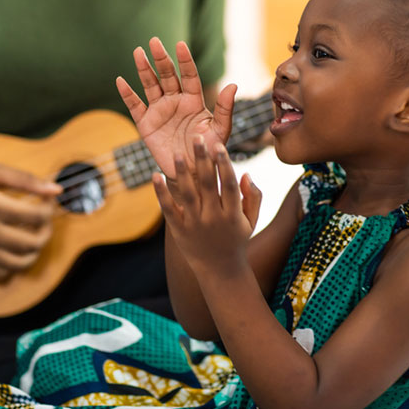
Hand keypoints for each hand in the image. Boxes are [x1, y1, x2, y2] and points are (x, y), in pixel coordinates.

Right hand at [0, 154, 61, 281]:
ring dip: (33, 252)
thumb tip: (56, 190)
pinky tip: (12, 251)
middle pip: (31, 243)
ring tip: (33, 236)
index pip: (35, 216)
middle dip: (46, 231)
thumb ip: (26, 180)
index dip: (49, 208)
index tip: (48, 200)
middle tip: (45, 219)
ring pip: (17, 264)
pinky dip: (9, 267)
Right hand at [116, 38, 237, 177]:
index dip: (185, 61)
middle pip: (167, 76)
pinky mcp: (146, 124)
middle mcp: (176, 102)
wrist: (191, 173)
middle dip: (161, 59)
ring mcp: (160, 111)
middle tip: (154, 41)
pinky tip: (120, 81)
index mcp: (194, 101)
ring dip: (144, 69)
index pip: (189, 76)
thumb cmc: (209, 152)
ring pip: (150, 85)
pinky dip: (127, 94)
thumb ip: (224, 109)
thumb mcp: (219, 131)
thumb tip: (233, 85)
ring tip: (138, 52)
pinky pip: (135, 106)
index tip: (180, 45)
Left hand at [152, 137, 262, 272]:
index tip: (219, 145)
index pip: (229, 184)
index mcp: (233, 214)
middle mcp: (214, 219)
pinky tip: (155, 175)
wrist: (220, 271)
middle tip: (197, 137)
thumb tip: (246, 173)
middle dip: (203, 160)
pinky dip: (161, 193)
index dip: (224, 164)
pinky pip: (169, 210)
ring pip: (188, 195)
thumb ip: (254, 197)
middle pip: (208, 185)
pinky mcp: (179, 231)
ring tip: (177, 154)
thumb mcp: (252, 220)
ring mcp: (195, 225)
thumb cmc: (237, 240)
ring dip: (182, 173)